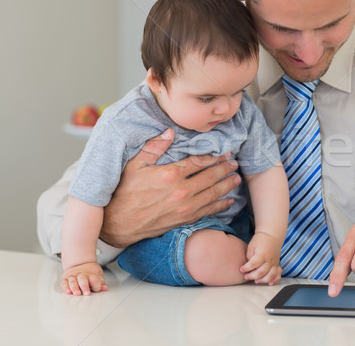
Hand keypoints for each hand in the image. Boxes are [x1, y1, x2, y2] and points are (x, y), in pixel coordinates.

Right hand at [61, 262, 107, 295]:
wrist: (80, 263)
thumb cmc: (90, 272)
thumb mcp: (98, 275)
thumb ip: (101, 283)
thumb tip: (105, 288)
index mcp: (91, 274)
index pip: (94, 279)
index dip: (96, 284)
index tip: (97, 289)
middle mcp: (81, 274)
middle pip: (83, 279)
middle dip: (84, 286)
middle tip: (87, 293)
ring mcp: (73, 276)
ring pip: (73, 281)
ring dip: (75, 288)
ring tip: (77, 294)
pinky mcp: (66, 279)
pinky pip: (64, 283)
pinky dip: (65, 287)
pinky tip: (68, 292)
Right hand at [101, 128, 240, 247]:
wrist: (118, 224)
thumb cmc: (124, 192)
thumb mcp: (134, 165)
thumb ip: (153, 147)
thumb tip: (169, 131)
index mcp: (170, 174)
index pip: (199, 161)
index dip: (214, 156)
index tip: (224, 152)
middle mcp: (181, 191)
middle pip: (210, 177)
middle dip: (224, 169)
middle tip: (235, 163)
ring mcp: (185, 207)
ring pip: (213, 194)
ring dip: (227, 186)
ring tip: (236, 178)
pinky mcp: (184, 219)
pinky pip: (208, 211)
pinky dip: (221, 205)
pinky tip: (229, 201)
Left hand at [240, 232, 282, 284]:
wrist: (272, 235)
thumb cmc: (260, 240)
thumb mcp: (251, 246)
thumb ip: (250, 257)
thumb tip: (248, 268)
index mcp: (262, 253)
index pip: (254, 263)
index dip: (246, 268)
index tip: (241, 269)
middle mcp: (270, 259)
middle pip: (262, 271)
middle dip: (252, 276)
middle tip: (246, 276)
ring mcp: (275, 262)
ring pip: (271, 275)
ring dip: (263, 280)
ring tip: (255, 281)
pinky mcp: (277, 264)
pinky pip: (278, 274)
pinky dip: (275, 280)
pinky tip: (269, 283)